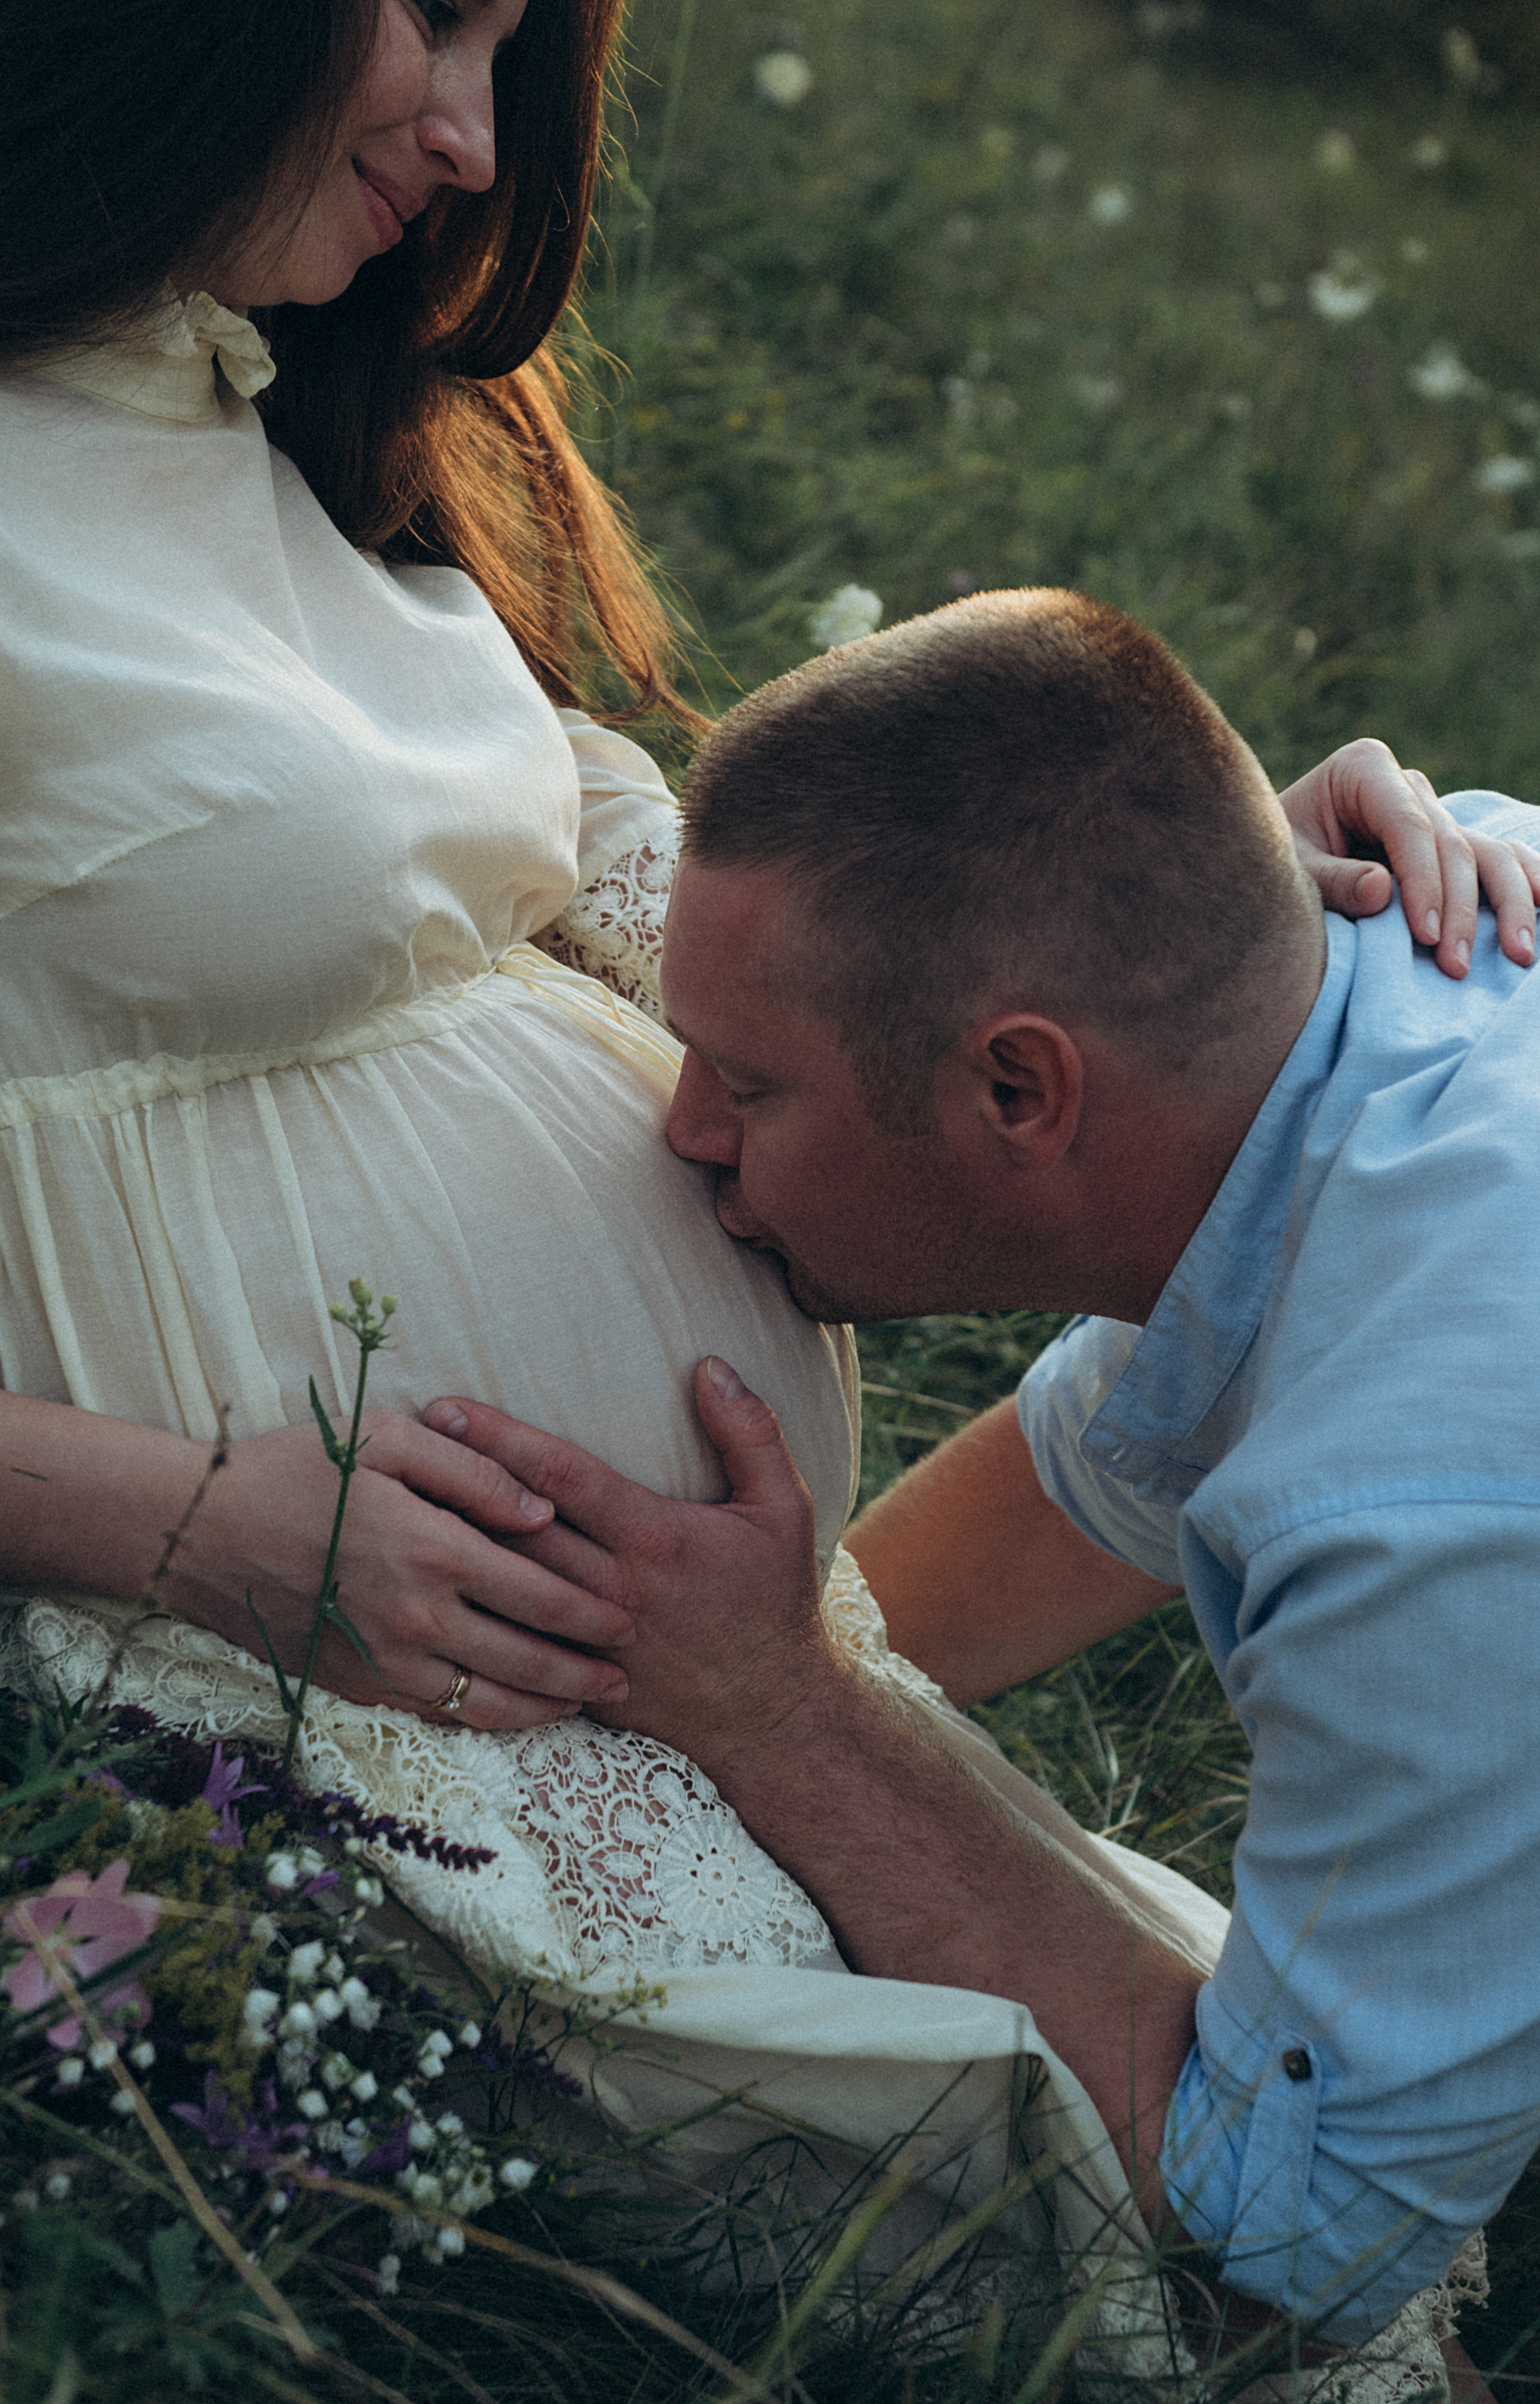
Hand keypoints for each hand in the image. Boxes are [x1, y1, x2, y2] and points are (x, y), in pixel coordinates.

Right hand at [165, 1411, 634, 1731]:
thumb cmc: (296, 1468)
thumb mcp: (388, 1439)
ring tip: (587, 1703)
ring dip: (547, 1707)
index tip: (630, 1618)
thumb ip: (474, 1470)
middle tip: (628, 1674)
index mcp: (432, 1547)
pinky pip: (437, 1714)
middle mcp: (416, 1615)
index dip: (594, 1613)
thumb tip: (543, 1512)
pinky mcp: (355, 1684)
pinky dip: (486, 1720)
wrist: (201, 1532)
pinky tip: (514, 1712)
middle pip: (527, 1658)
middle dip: (586, 1670)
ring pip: (488, 1701)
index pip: (540, 1593)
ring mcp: (383, 1659)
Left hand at [423, 1360, 833, 1762]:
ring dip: (452, 1544)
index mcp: (656, 1539)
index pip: (562, 1476)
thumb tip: (710, 1365)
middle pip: (516, 1528)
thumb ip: (750, 1433)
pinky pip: (512, 1643)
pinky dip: (470, 1611)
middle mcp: (614, 1589)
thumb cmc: (774, 1600)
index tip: (448, 1408)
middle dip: (455, 1482)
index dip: (501, 1440)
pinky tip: (431, 1584)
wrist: (769, 1712)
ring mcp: (588, 1640)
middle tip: (397, 1444)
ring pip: (505, 1585)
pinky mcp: (577, 1679)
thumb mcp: (785, 1509)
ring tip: (397, 1505)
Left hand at [1281, 737, 1539, 977]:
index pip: (1409, 826)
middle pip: (1452, 844)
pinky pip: (1499, 859)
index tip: (1424, 935)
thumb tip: (1383, 891)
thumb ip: (1331, 881)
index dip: (1424, 882)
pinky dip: (1525, 884)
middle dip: (1460, 909)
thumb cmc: (1274, 862)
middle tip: (1456, 966)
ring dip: (1509, 904)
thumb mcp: (1289, 870)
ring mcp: (1434, 813)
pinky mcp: (1449, 844)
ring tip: (1518, 955)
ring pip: (1488, 852)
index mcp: (1364, 770)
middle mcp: (1407, 786)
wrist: (1269, 861)